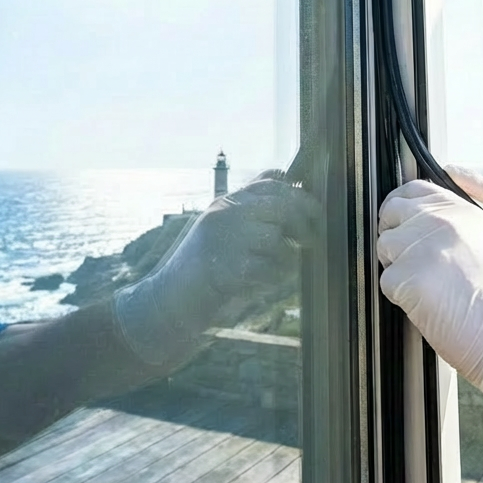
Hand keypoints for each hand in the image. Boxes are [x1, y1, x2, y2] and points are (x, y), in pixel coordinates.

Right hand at [113, 175, 318, 366]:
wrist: (167, 300)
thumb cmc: (203, 267)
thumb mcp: (223, 227)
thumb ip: (250, 206)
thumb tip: (286, 182)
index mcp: (225, 203)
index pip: (270, 183)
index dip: (299, 194)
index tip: (315, 209)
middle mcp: (224, 214)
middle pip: (280, 205)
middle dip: (303, 222)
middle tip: (310, 239)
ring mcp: (224, 239)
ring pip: (276, 238)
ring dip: (285, 258)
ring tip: (276, 270)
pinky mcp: (227, 268)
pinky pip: (269, 268)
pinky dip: (274, 278)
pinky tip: (264, 284)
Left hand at [378, 180, 482, 425]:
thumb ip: (454, 226)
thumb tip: (422, 221)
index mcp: (461, 210)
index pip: (414, 189)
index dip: (401, 205)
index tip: (399, 218)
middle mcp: (440, 220)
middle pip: (392, 212)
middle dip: (394, 234)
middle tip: (410, 260)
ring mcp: (421, 245)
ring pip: (385, 247)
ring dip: (398, 267)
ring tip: (429, 287)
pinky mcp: (406, 274)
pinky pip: (387, 281)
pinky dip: (400, 296)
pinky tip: (427, 304)